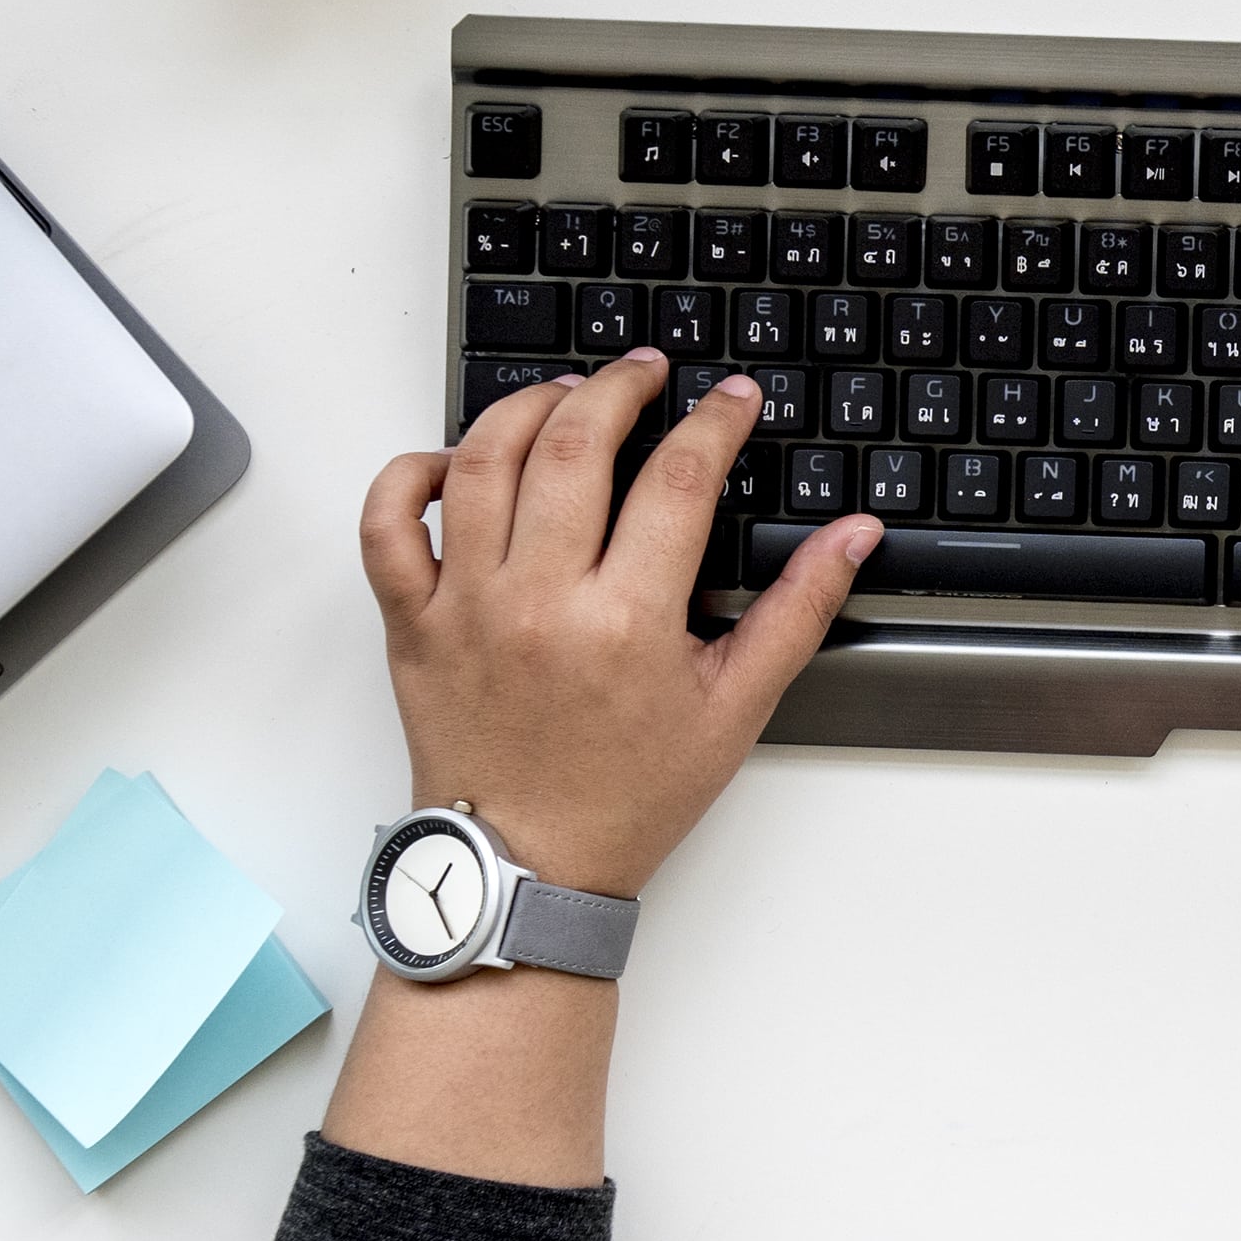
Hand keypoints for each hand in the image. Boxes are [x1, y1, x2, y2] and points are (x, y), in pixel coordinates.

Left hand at [326, 359, 871, 1189]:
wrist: (526, 868)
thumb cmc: (627, 796)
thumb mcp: (733, 710)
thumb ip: (797, 613)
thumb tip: (853, 536)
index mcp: (626, 621)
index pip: (678, 478)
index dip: (714, 421)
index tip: (732, 398)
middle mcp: (539, 601)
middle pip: (572, 443)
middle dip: (618, 387)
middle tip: (647, 372)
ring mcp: (465, 606)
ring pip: (480, 460)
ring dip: (524, 407)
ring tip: (564, 396)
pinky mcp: (411, 621)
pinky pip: (387, 523)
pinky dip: (410, 474)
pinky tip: (454, 461)